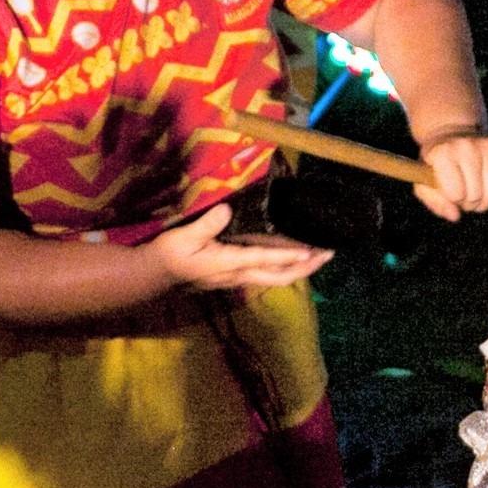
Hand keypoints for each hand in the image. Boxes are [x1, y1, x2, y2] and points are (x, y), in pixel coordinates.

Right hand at [150, 201, 330, 290]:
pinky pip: (269, 273)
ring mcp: (240, 278)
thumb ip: (206, 225)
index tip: (310, 252)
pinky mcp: (238, 275)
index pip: (265, 260)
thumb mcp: (184, 238)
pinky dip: (287, 266)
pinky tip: (296, 256)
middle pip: (281, 276)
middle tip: (329, 253)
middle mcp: (240, 275)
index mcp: (230, 264)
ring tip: (321, 255)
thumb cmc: (170, 256)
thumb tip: (226, 210)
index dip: (288, 256)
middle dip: (307, 267)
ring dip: (301, 268)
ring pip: (277, 277)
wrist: (157, 275)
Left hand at [415, 132, 487, 221]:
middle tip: (464, 194)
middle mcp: (465, 147)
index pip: (455, 194)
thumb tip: (455, 216)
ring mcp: (485, 146)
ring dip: (485, 199)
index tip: (450, 192)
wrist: (449, 133)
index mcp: (442, 154)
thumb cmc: (436, 165)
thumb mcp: (424, 182)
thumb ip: (435, 202)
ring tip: (476, 190)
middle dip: (469, 202)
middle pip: (475, 195)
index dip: (453, 199)